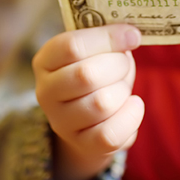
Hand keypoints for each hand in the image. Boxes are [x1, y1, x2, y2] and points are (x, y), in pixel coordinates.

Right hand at [32, 24, 143, 179]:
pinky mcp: (81, 144)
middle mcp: (46, 92)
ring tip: (122, 87)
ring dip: (123, 91)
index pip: (71, 46)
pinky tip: (134, 105)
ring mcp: (61, 122)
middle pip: (86, 75)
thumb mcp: (98, 49)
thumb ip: (110, 38)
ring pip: (101, 104)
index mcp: (46, 60)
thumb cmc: (98, 71)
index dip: (107, 38)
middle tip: (124, 64)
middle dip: (118, 66)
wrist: (91, 116)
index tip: (132, 36)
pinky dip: (130, 117)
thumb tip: (131, 35)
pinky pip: (110, 134)